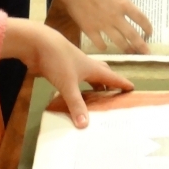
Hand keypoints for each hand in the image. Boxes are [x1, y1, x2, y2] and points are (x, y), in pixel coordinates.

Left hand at [1, 19, 133, 125]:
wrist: (36, 43)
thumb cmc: (57, 60)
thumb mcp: (68, 84)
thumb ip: (76, 104)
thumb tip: (85, 125)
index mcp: (91, 67)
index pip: (111, 76)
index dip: (122, 82)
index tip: (132, 87)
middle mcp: (84, 65)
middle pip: (100, 73)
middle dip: (108, 83)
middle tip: (113, 94)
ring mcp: (71, 65)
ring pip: (86, 75)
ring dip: (92, 85)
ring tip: (95, 97)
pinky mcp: (59, 67)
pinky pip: (73, 78)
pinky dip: (77, 86)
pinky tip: (72, 92)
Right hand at [59, 0, 152, 54]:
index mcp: (124, 3)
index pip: (141, 19)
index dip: (148, 28)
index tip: (149, 33)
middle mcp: (116, 17)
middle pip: (133, 35)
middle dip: (141, 46)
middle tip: (146, 53)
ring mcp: (103, 25)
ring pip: (118, 42)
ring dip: (126, 49)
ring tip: (130, 53)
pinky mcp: (89, 29)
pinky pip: (99, 43)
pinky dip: (103, 46)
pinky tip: (105, 47)